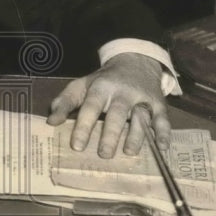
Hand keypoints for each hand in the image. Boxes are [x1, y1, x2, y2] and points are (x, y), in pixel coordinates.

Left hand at [46, 52, 170, 157]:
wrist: (135, 60)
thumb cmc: (103, 80)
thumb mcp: (82, 85)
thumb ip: (65, 102)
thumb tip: (51, 122)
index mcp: (101, 88)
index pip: (91, 108)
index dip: (83, 127)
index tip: (77, 146)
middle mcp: (123, 93)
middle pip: (117, 114)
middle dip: (111, 134)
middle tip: (104, 154)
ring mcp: (142, 98)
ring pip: (141, 117)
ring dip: (136, 135)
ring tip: (129, 152)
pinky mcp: (158, 103)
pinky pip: (163, 119)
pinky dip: (164, 133)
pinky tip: (162, 148)